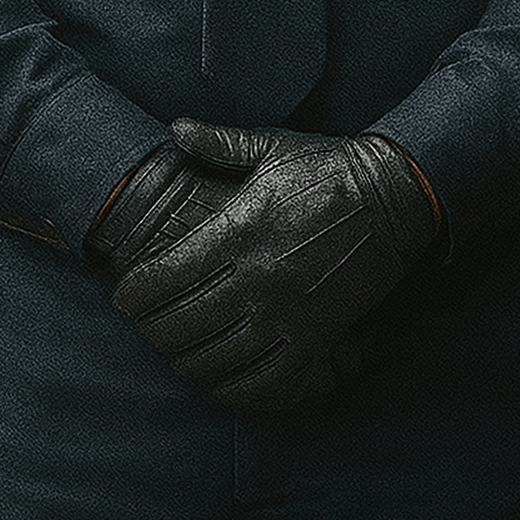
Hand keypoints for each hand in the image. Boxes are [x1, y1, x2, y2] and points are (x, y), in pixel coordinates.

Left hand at [111, 120, 438, 413]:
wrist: (395, 195)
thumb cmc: (329, 167)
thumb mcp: (272, 146)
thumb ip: (219, 142)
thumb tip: (175, 128)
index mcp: (237, 230)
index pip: (161, 280)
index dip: (131, 296)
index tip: (124, 296)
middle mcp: (256, 277)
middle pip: (178, 327)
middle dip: (152, 332)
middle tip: (147, 325)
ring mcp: (286, 312)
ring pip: (214, 361)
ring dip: (187, 362)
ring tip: (179, 351)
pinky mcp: (315, 336)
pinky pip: (264, 383)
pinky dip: (235, 390)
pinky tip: (224, 379)